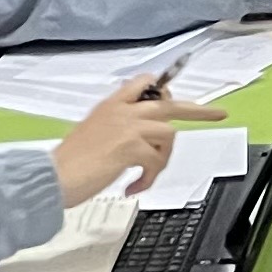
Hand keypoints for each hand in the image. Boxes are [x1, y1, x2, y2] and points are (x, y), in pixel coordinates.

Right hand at [50, 72, 220, 207]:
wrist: (53, 177)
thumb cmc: (68, 161)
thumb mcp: (93, 131)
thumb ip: (116, 126)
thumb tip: (138, 136)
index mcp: (111, 104)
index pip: (143, 83)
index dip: (163, 90)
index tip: (175, 96)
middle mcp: (122, 111)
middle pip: (169, 102)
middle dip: (198, 110)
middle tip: (219, 114)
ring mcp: (128, 127)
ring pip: (168, 134)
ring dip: (162, 159)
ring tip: (144, 176)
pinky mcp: (131, 147)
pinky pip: (156, 161)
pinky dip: (149, 179)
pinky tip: (134, 188)